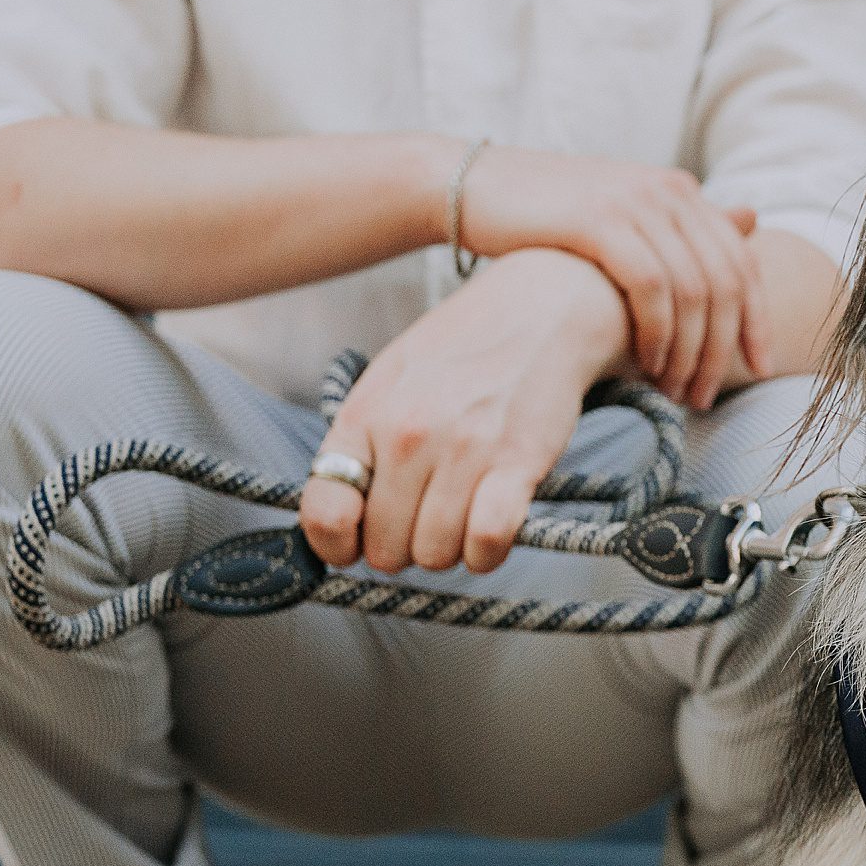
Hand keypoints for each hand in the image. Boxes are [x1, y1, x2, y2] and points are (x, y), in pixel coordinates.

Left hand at [299, 248, 629, 575]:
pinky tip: (489, 533)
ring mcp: (463, 451)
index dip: (337, 544)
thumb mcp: (390, 379)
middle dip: (402, 548)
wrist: (540, 311)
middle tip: (423, 521)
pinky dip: (486, 553)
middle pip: (386, 548)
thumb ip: (361, 443)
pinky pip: (488, 541)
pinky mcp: (518, 463)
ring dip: (448, 551)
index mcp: (366, 415)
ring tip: (459, 517)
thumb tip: (341, 516)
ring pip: (436, 554)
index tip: (356, 544)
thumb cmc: (462, 350)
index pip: (325, 511)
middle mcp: (408, 436)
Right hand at [453, 144, 766, 407]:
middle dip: (722, 349)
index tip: (761, 369)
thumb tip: (753, 220)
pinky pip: (652, 287)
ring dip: (690, 352)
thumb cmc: (546, 219)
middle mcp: (667, 191)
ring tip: (674, 391)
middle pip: (726, 283)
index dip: (758, 321)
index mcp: (680, 192)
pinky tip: (647, 365)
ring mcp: (635, 202)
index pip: (744, 263)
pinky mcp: (600, 220)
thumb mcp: (623, 219)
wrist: (468, 188)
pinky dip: (657, 333)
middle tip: (704, 395)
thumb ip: (682, 229)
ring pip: (694, 291)